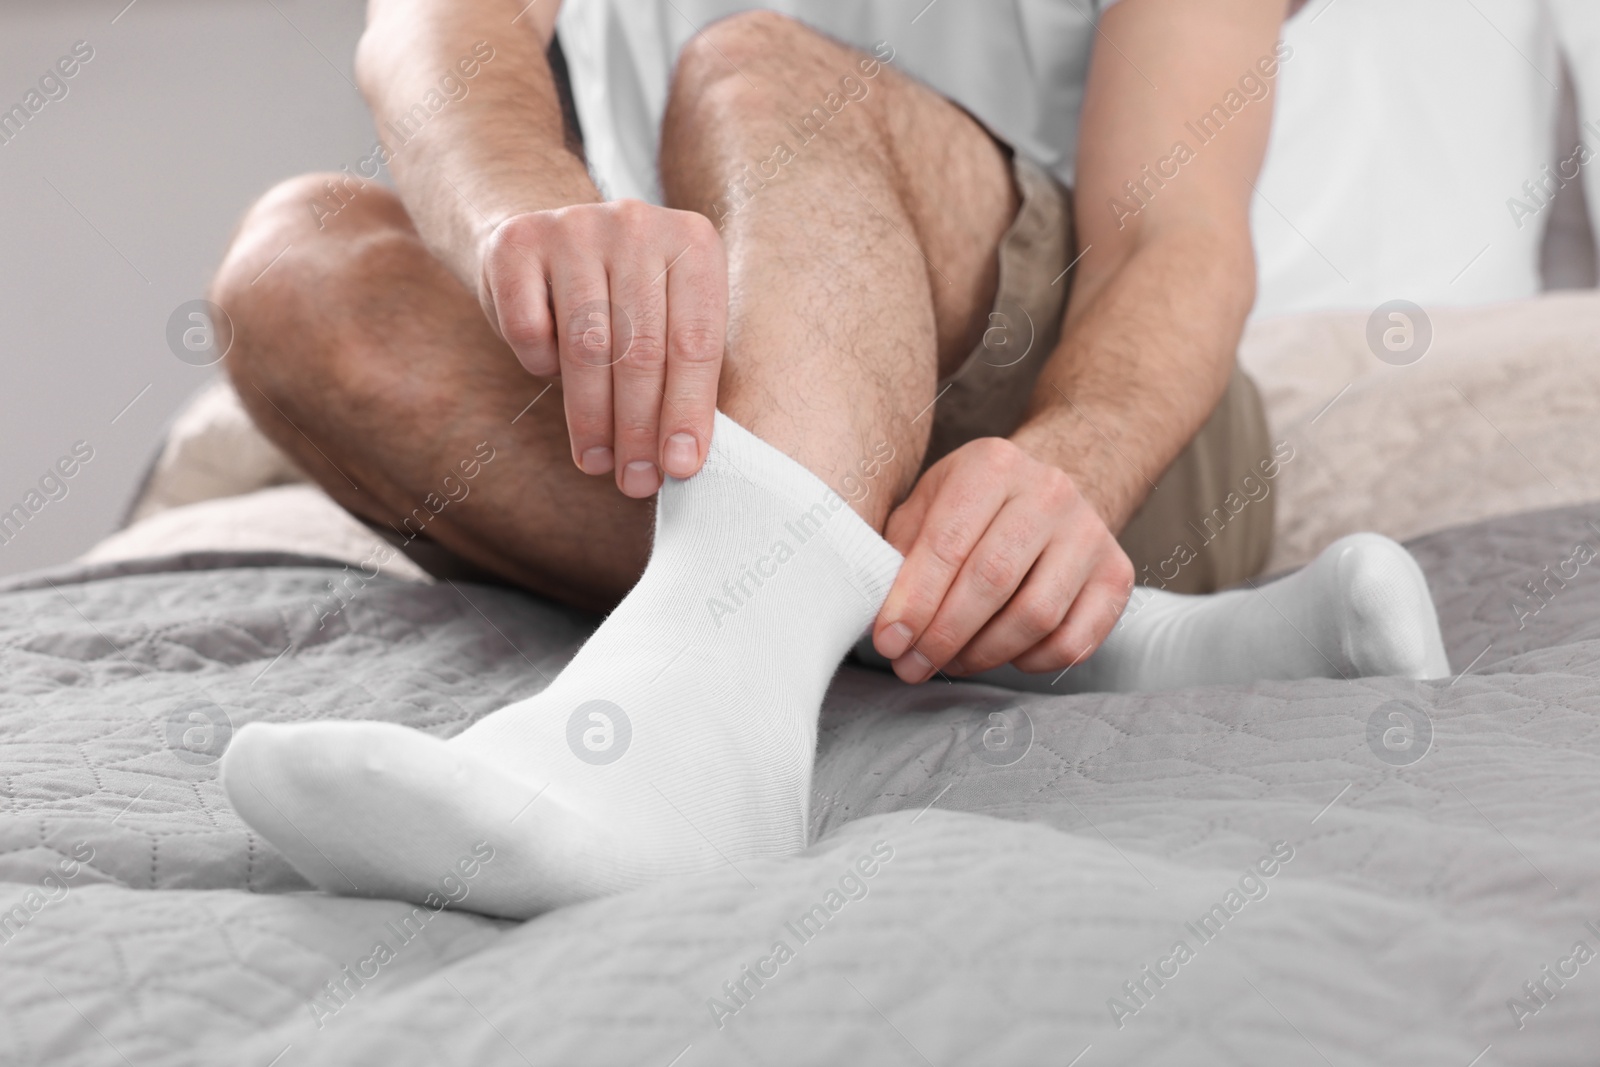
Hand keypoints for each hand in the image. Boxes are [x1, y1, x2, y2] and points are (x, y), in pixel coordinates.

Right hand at [478, 200, 727, 497]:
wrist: (544, 238)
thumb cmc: (624, 297)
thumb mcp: (669, 316)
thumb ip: (684, 372)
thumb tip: (681, 460)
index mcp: (693, 242)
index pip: (695, 342)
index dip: (687, 411)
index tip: (681, 467)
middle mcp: (638, 224)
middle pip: (641, 349)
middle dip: (638, 428)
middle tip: (635, 480)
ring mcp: (576, 226)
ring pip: (586, 347)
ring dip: (591, 418)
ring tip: (596, 461)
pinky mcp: (518, 241)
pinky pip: (530, 329)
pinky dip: (540, 366)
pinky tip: (550, 375)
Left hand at [871, 438, 1134, 682]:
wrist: (1053, 488)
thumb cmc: (974, 506)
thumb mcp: (928, 505)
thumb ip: (899, 551)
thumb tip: (882, 621)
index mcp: (992, 465)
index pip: (947, 544)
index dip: (914, 602)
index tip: (889, 642)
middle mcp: (1050, 492)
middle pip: (992, 582)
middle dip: (944, 636)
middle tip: (913, 665)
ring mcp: (1091, 533)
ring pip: (1036, 616)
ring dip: (984, 654)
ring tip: (951, 661)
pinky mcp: (1117, 575)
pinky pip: (1073, 640)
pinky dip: (1031, 661)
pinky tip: (1003, 654)